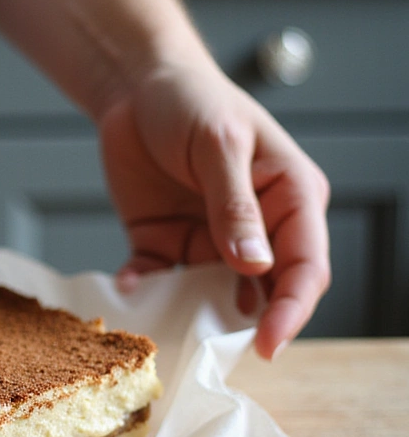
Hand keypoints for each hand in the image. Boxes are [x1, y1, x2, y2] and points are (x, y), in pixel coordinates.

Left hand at [99, 60, 330, 358]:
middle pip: (264, 290)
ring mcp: (209, 237)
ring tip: (171, 326)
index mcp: (289, 197)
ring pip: (210, 294)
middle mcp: (256, 226)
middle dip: (245, 324)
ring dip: (191, 313)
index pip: (305, 265)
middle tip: (216, 350)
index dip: (292, 309)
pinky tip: (129, 285)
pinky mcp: (166, 241)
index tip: (267, 344)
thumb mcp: (217, 145)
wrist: (133, 86)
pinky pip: (158, 278)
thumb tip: (254, 264)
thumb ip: (234, 205)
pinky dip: (144, 288)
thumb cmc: (190, 100)